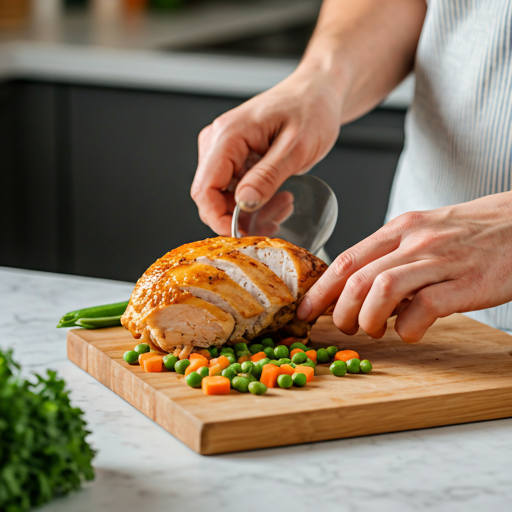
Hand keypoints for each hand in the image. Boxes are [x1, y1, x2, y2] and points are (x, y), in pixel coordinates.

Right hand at [190, 67, 342, 234]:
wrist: (317, 92)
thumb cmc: (311, 108)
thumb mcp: (297, 146)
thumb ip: (268, 175)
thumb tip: (244, 204)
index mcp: (228, 135)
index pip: (204, 189)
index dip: (218, 218)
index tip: (242, 235)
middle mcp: (218, 142)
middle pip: (211, 197)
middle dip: (239, 219)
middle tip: (272, 223)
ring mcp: (225, 150)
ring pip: (224, 198)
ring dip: (251, 213)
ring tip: (283, 206)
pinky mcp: (235, 158)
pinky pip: (235, 191)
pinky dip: (255, 203)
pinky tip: (278, 199)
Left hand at [297, 192, 511, 341]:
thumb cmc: (468, 233)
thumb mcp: (422, 233)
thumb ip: (389, 257)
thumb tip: (357, 291)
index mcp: (399, 228)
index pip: (346, 260)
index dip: (320, 289)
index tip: (305, 310)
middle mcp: (414, 241)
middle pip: (357, 279)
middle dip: (339, 311)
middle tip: (343, 327)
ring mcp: (441, 260)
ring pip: (383, 290)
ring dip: (369, 319)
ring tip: (374, 330)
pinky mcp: (467, 283)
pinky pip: (425, 308)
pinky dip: (409, 327)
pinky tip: (410, 331)